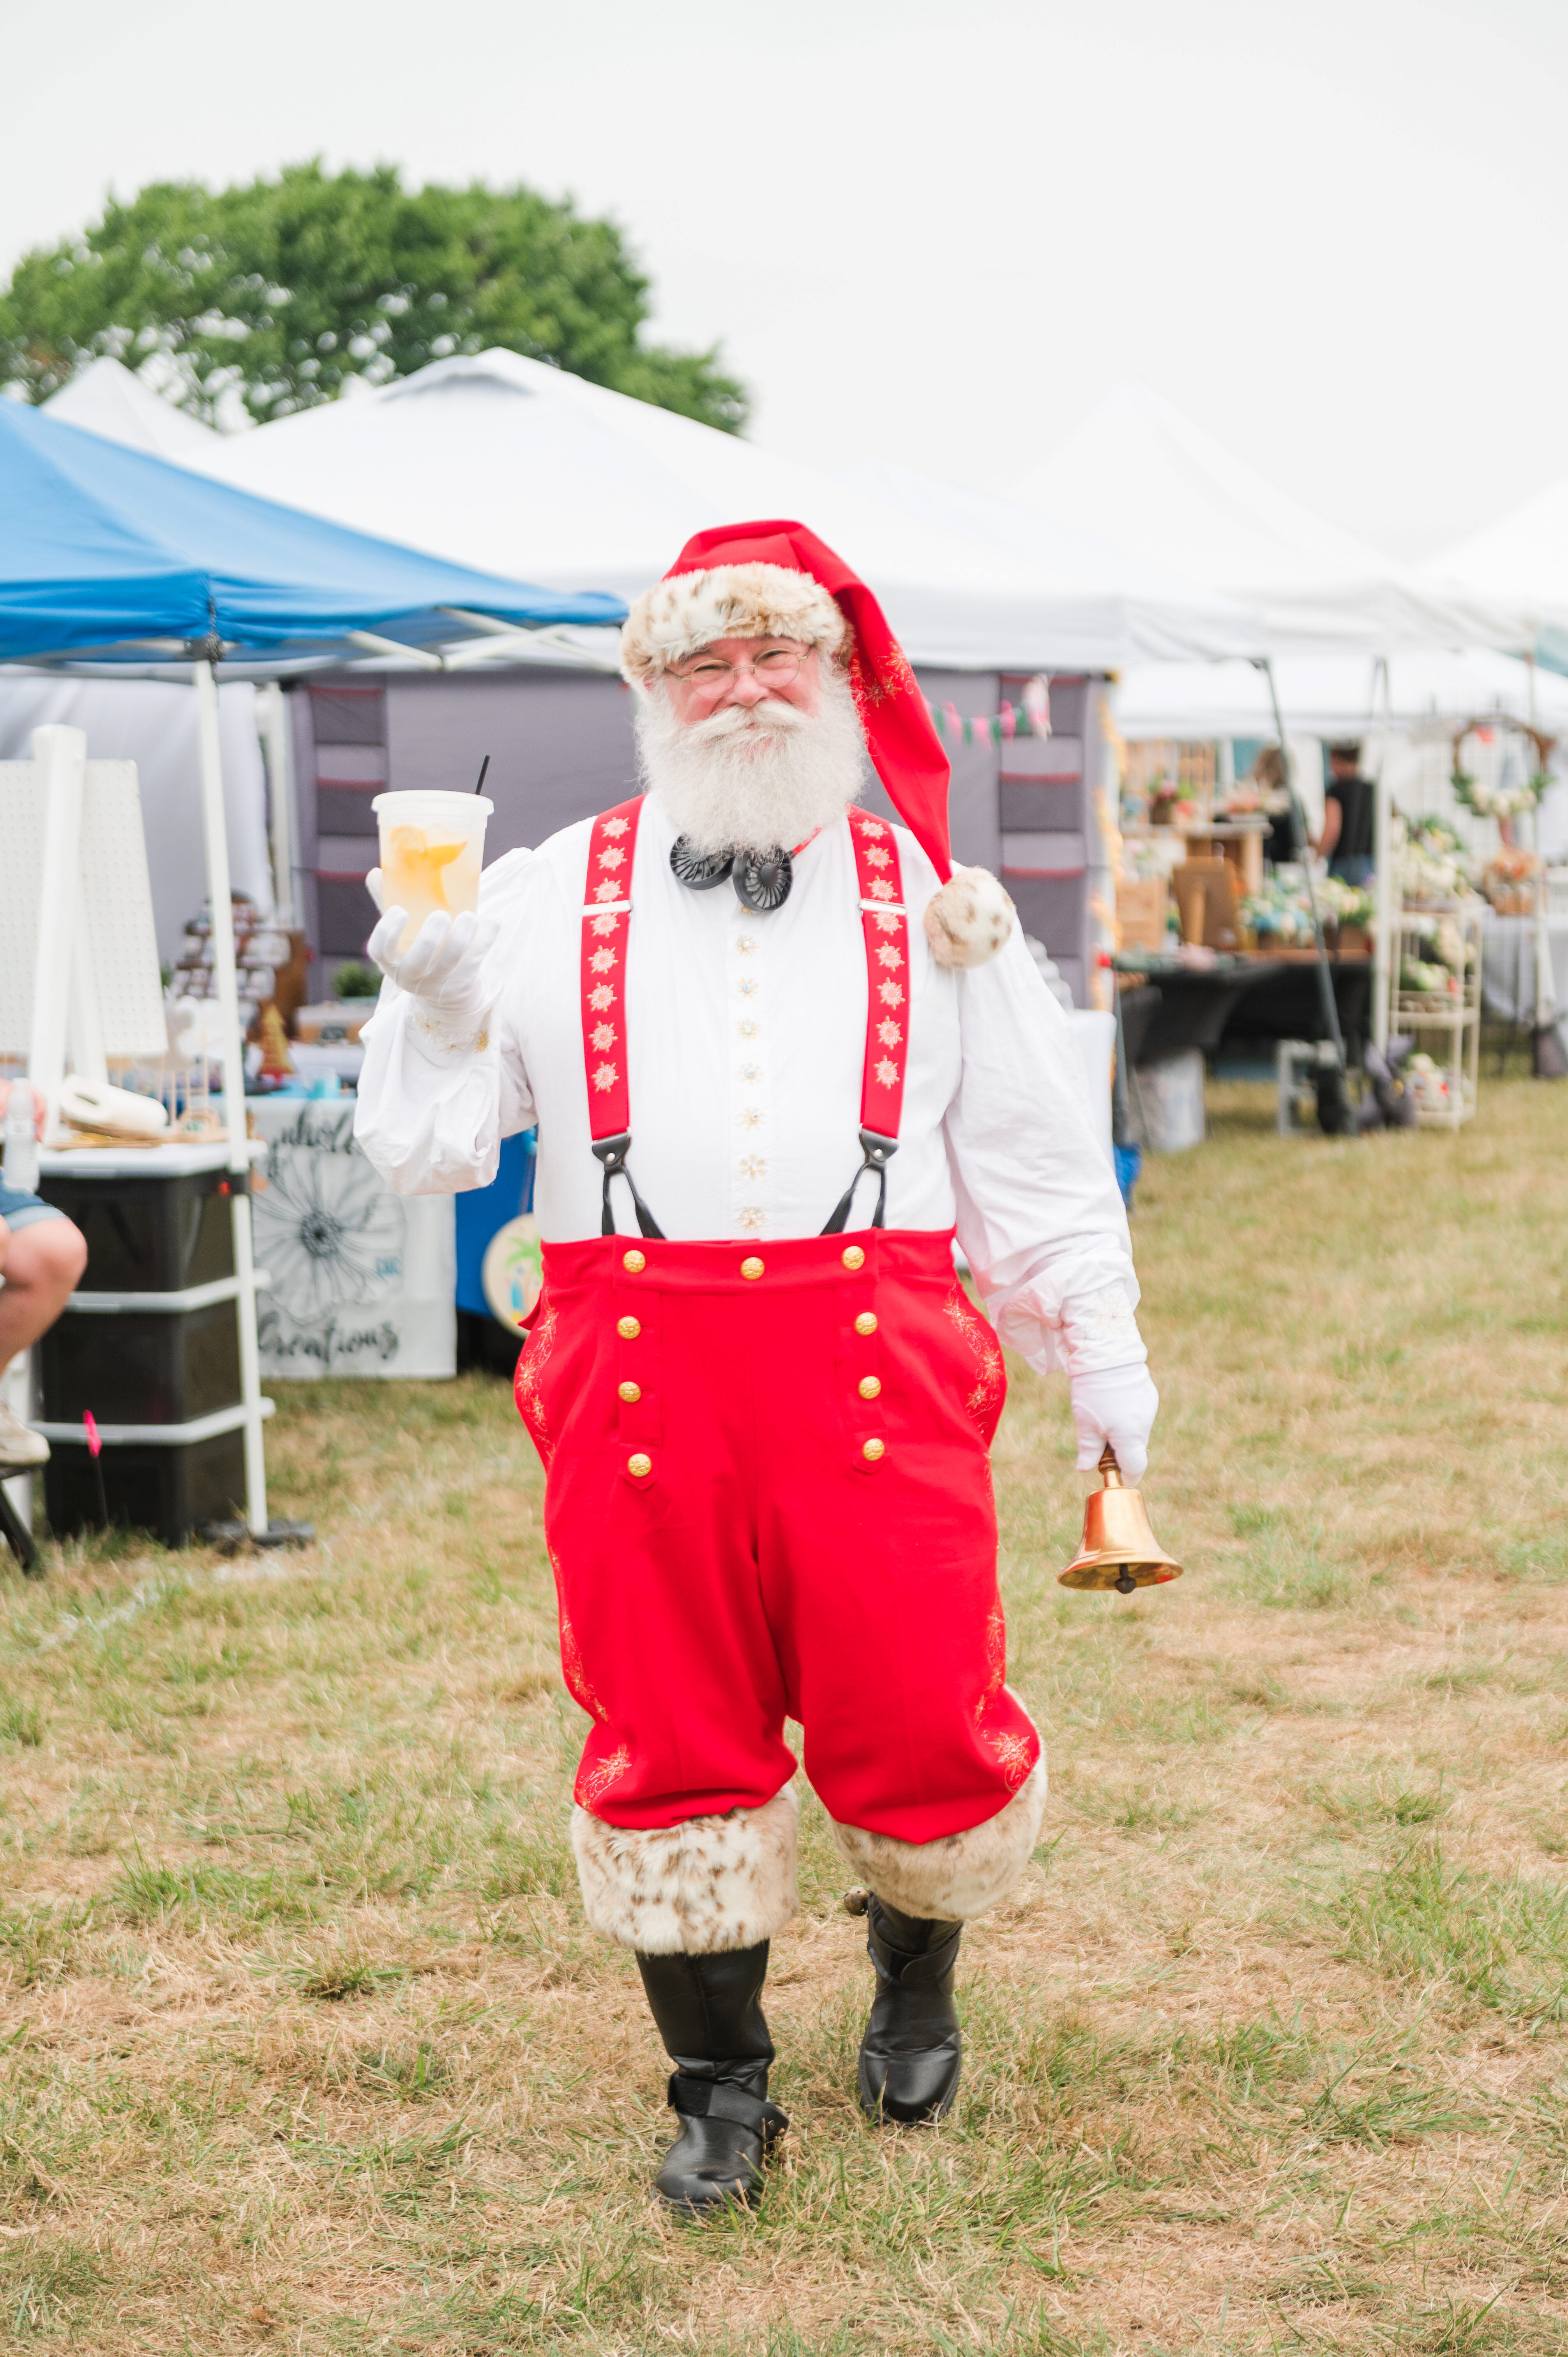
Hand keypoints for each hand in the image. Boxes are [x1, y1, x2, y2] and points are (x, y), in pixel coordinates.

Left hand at [0, 1081, 47, 1140]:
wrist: (1, 1092)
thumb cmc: (3, 1089)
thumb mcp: (3, 1091)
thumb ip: (3, 1101)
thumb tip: (2, 1114)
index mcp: (31, 1091)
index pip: (41, 1100)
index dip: (41, 1110)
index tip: (34, 1120)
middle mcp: (34, 1100)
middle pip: (43, 1112)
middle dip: (42, 1124)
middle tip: (38, 1134)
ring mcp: (32, 1108)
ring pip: (41, 1119)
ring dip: (40, 1129)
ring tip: (38, 1138)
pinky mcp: (28, 1115)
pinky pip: (35, 1122)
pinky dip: (35, 1130)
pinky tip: (34, 1137)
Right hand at [367, 906, 498, 1038]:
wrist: (446, 992)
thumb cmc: (419, 950)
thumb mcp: (402, 934)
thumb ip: (388, 905)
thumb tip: (375, 872)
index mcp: (392, 960)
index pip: (380, 950)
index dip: (387, 931)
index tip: (400, 911)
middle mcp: (412, 975)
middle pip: (418, 960)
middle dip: (430, 937)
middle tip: (441, 915)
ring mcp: (439, 981)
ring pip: (451, 961)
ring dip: (462, 935)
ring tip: (470, 916)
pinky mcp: (464, 981)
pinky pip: (476, 960)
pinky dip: (486, 939)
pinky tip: (492, 921)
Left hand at [1069, 1363, 1158, 1485]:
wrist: (1108, 1350)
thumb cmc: (1094, 1388)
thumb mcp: (1086, 1422)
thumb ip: (1089, 1449)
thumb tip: (1085, 1469)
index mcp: (1130, 1436)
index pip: (1135, 1468)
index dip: (1125, 1477)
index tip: (1113, 1477)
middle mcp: (1145, 1424)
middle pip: (1134, 1449)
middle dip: (1118, 1452)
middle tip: (1097, 1441)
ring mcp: (1149, 1408)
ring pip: (1136, 1431)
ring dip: (1122, 1432)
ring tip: (1102, 1416)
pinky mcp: (1149, 1395)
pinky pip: (1138, 1415)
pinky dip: (1126, 1417)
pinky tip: (1111, 1403)